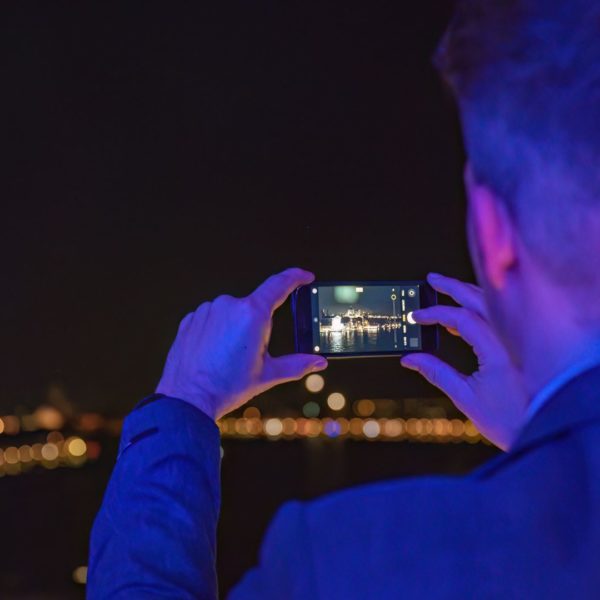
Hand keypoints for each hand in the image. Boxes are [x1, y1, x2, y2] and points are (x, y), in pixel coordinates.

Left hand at [156, 268, 327, 419]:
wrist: (187, 399)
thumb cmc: (226, 387)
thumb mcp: (268, 375)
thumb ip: (297, 364)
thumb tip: (318, 363)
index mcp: (252, 314)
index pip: (279, 285)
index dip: (295, 277)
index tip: (304, 276)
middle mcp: (228, 305)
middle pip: (253, 307)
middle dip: (257, 326)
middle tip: (252, 354)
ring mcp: (207, 310)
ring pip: (231, 314)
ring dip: (235, 329)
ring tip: (229, 358)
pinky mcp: (191, 319)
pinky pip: (211, 319)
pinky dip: (217, 332)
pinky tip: (214, 354)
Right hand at [400, 273, 527, 449]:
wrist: (546, 430)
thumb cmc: (511, 420)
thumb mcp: (466, 398)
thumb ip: (436, 373)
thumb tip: (411, 359)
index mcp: (497, 350)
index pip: (462, 317)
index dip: (436, 314)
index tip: (417, 317)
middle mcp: (511, 340)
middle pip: (480, 299)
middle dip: (453, 286)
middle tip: (432, 280)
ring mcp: (520, 340)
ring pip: (493, 305)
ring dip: (468, 294)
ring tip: (447, 291)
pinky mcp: (523, 346)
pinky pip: (500, 317)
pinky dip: (480, 310)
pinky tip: (465, 319)